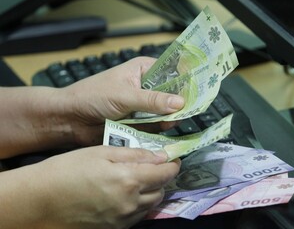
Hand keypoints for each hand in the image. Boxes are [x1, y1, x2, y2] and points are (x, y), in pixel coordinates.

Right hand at [23, 146, 179, 228]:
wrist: (41, 200)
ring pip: (151, 205)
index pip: (165, 173)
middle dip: (163, 178)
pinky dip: (140, 204)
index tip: (174, 159)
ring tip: (142, 181)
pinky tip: (128, 195)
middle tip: (155, 168)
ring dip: (153, 192)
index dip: (173, 165)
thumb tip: (160, 155)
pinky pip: (137, 216)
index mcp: (129, 180)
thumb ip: (135, 154)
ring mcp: (123, 220)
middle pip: (161, 191)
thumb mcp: (102, 152)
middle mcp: (131, 204)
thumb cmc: (69, 169)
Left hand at [62, 57, 184, 145]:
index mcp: (144, 70)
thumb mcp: (124, 95)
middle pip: (172, 95)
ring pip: (165, 113)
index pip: (172, 72)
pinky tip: (158, 132)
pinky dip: (157, 130)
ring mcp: (143, 106)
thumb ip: (152, 101)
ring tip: (166, 124)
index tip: (200, 93)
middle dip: (178, 105)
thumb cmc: (93, 96)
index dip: (186, 81)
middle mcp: (146, 87)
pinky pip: (154, 126)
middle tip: (185, 113)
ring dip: (167, 120)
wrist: (70, 118)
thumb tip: (181, 103)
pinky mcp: (138, 122)